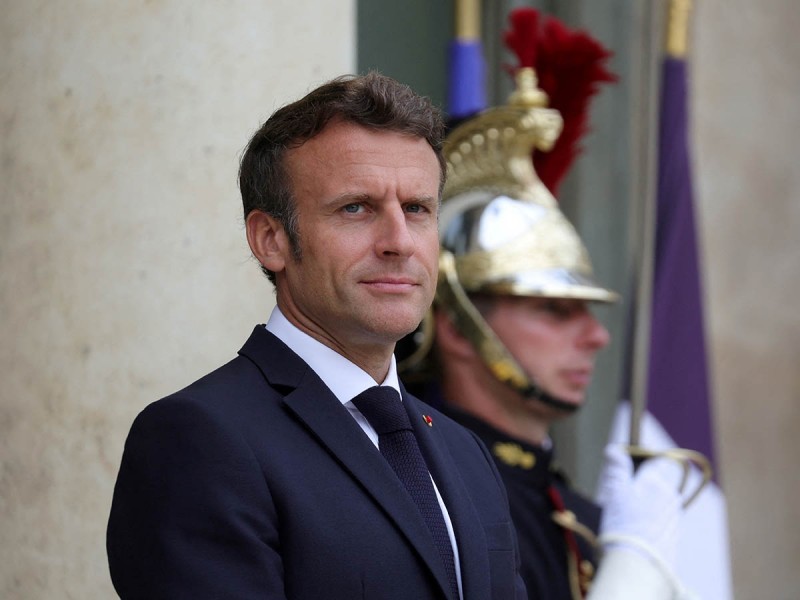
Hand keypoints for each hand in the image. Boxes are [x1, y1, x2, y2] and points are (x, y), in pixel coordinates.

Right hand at [595, 443, 683, 567]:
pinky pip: (660, 522)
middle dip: (637, 489)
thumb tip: (615, 448)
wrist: (639, 565)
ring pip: (656, 504)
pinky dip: (648, 524)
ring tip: (623, 523)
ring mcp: (674, 517)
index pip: (653, 461)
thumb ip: (617, 468)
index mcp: (656, 481)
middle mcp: (670, 496)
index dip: (638, 464)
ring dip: (643, 507)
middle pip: (652, 484)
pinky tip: (634, 535)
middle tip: (616, 503)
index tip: (624, 472)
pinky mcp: (674, 536)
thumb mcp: (615, 491)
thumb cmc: (624, 524)